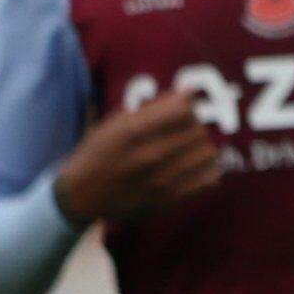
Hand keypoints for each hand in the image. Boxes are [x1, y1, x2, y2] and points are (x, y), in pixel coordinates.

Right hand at [52, 90, 223, 225]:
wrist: (82, 196)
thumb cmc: (100, 153)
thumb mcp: (115, 124)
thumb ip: (151, 108)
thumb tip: (188, 93)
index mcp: (131, 132)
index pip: (183, 109)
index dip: (187, 105)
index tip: (182, 108)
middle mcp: (148, 156)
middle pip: (198, 130)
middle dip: (194, 125)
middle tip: (184, 129)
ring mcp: (161, 181)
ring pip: (208, 153)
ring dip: (203, 147)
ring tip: (190, 147)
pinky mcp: (170, 200)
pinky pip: (211, 180)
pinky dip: (210, 169)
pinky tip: (197, 166)